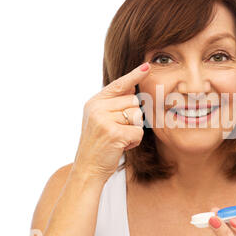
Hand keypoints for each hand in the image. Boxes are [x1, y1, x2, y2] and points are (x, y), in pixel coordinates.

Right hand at [71, 62, 150, 181]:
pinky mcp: (113, 133)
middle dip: (132, 117)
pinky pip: (138, 131)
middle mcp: (97, 108)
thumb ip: (114, 104)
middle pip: (133, 101)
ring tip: (118, 138)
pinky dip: (134, 141)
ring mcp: (104, 120)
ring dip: (134, 130)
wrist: (88, 169)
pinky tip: (121, 146)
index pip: (118, 84)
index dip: (134, 75)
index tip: (147, 66)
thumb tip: (134, 89)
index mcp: (94, 102)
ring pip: (138, 116)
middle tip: (118, 131)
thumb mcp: (101, 119)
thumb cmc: (99, 145)